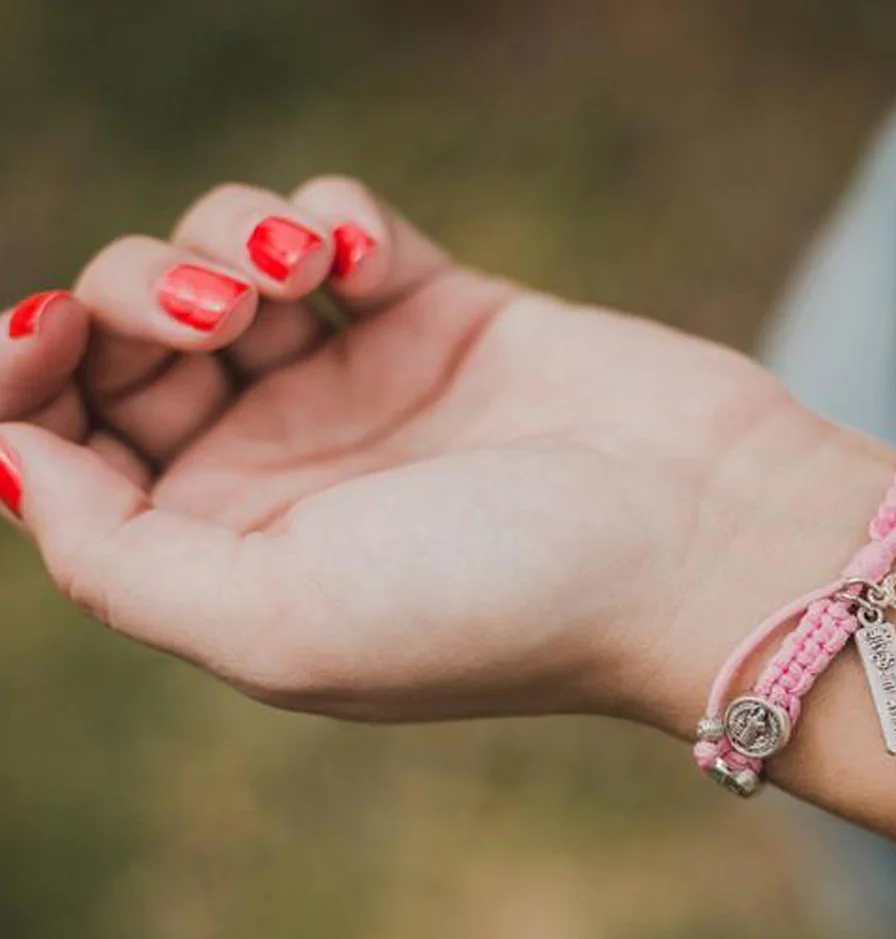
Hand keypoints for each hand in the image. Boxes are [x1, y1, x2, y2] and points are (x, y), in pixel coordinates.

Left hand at [0, 177, 877, 727]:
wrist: (694, 543)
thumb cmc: (500, 601)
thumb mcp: (277, 627)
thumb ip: (116, 561)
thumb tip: (13, 462)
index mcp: (231, 559)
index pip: (66, 456)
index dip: (23, 382)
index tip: (37, 336)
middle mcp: (285, 472)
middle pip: (126, 345)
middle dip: (127, 300)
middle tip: (214, 315)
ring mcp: (362, 387)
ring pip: (218, 264)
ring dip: (223, 242)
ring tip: (299, 282)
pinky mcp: (439, 314)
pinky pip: (335, 227)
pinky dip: (325, 220)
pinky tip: (366, 266)